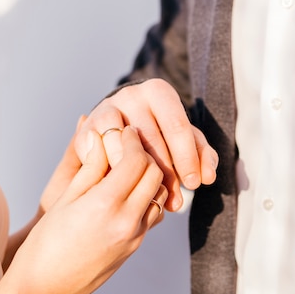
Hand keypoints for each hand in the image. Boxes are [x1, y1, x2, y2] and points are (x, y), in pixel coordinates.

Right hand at [0, 127, 166, 293]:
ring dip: (149, 175)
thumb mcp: (64, 199)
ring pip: (159, 193)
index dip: (132, 140)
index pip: (136, 161)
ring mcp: (134, 237)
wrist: (44, 290)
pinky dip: (147, 196)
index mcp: (105, 206)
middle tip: (128, 143)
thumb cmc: (44, 245)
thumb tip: (100, 135)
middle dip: (144, 153)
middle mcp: (126, 222)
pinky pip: (153, 213)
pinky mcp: (135, 246)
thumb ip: (90, 167)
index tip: (125, 130)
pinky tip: (127, 191)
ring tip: (128, 166)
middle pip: (153, 174)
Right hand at [74, 78, 217, 211]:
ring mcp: (105, 108)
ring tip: (151, 198)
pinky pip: (100, 154)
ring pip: (123, 147)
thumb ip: (200, 154)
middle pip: (151, 139)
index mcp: (159, 91)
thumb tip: (208, 176)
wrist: (119, 124)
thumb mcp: (183, 140)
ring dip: (137, 177)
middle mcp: (131, 95)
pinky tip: (125, 190)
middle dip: (166, 174)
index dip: (187, 157)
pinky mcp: (87, 126)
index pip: (177, 126)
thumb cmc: (159, 133)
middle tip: (175, 202)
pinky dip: (113, 173)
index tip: (194, 184)